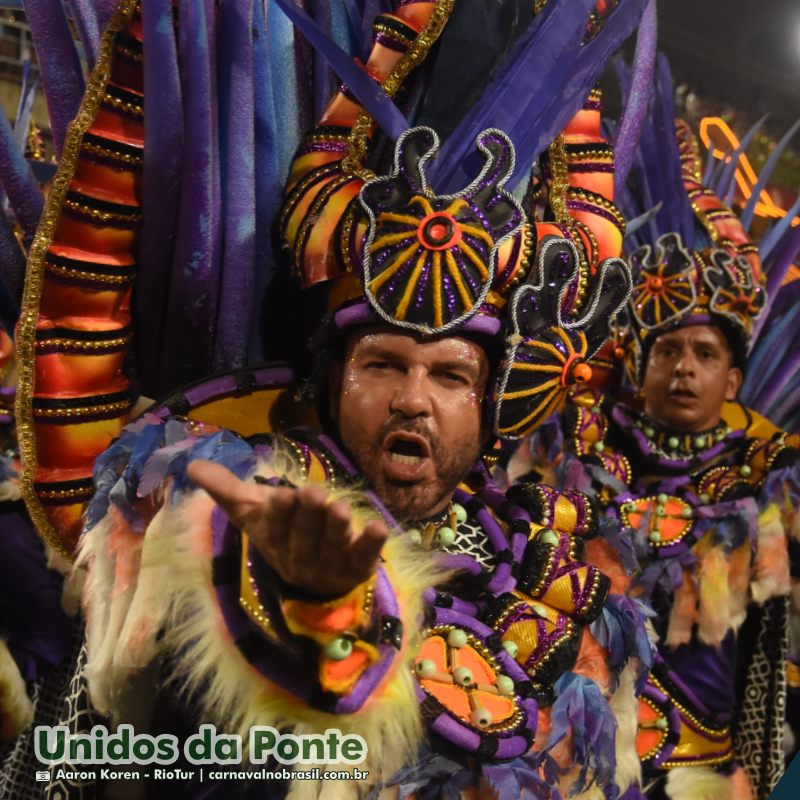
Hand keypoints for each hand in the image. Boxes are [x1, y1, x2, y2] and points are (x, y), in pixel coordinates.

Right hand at [186, 460, 388, 596]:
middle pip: (305, 534)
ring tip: (341, 508)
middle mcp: (300, 553)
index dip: (280, 513)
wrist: (310, 580)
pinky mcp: (356, 567)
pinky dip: (370, 544)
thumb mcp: (252, 512)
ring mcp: (329, 562)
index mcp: (274, 538)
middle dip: (309, 515)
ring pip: (332, 543)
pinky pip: (363, 556)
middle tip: (314, 494)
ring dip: (337, 526)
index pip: (275, 525)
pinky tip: (379, 528)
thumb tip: (191, 465)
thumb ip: (225, 489)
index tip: (282, 495)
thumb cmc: (280, 533)